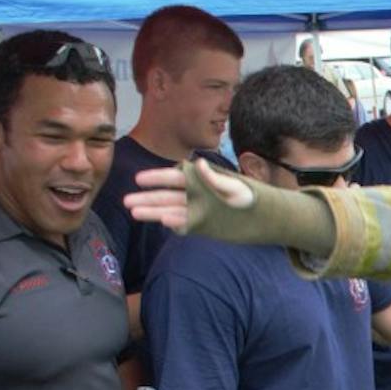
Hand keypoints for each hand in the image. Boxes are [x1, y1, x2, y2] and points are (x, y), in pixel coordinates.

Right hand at [125, 159, 251, 231]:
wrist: (264, 217)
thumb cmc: (250, 197)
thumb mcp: (235, 186)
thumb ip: (215, 178)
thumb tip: (198, 164)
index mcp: (200, 180)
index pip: (174, 177)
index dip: (156, 178)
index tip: (139, 179)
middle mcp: (194, 195)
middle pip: (166, 196)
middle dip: (147, 198)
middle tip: (126, 201)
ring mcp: (196, 211)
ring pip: (170, 210)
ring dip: (152, 212)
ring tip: (133, 213)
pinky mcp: (201, 225)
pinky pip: (183, 225)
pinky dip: (173, 225)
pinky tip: (161, 223)